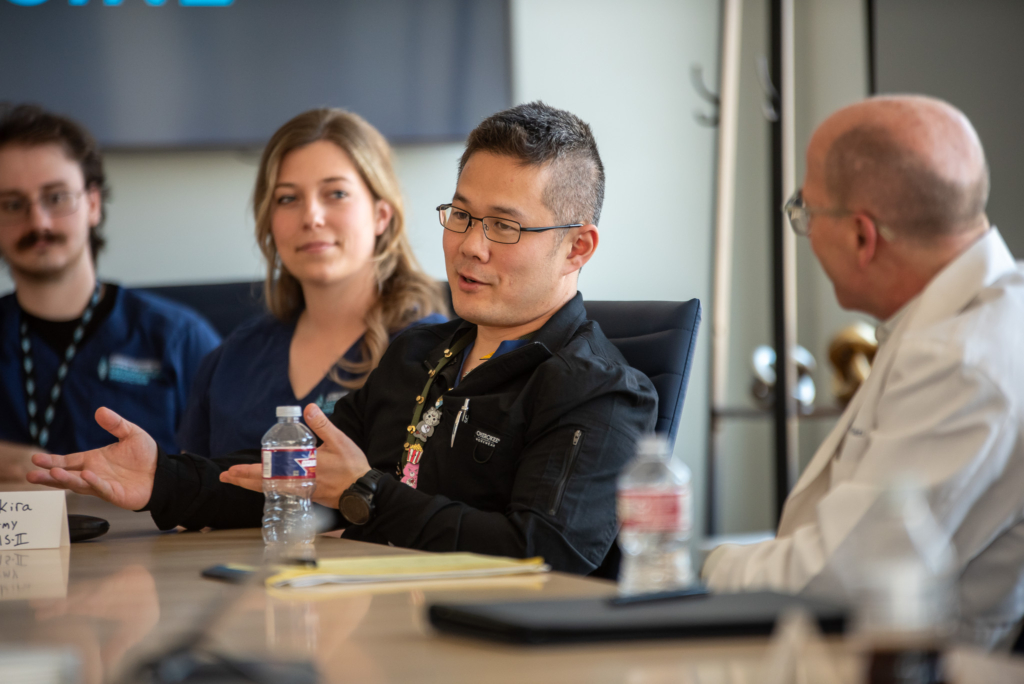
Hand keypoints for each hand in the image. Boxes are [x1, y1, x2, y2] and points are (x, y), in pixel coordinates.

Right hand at [26, 407, 157, 509]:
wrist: (163, 472)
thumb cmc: (145, 456)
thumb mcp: (131, 433)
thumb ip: (115, 424)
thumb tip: (100, 410)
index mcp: (93, 460)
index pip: (68, 461)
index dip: (52, 461)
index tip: (36, 460)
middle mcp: (93, 473)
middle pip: (67, 476)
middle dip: (49, 476)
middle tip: (32, 475)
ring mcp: (103, 485)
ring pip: (80, 484)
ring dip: (66, 480)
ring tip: (52, 474)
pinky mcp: (116, 494)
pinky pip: (102, 489)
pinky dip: (94, 483)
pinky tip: (86, 476)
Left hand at [220, 404, 369, 507]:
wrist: (363, 491)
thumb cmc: (352, 466)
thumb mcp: (339, 441)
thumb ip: (322, 425)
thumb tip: (308, 408)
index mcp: (302, 468)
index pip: (268, 473)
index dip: (249, 472)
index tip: (233, 471)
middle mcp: (298, 483)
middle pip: (264, 484)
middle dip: (243, 481)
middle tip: (226, 477)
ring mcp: (302, 491)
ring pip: (272, 489)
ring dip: (253, 485)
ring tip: (239, 480)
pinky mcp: (308, 495)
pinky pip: (282, 492)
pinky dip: (270, 488)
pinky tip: (266, 484)